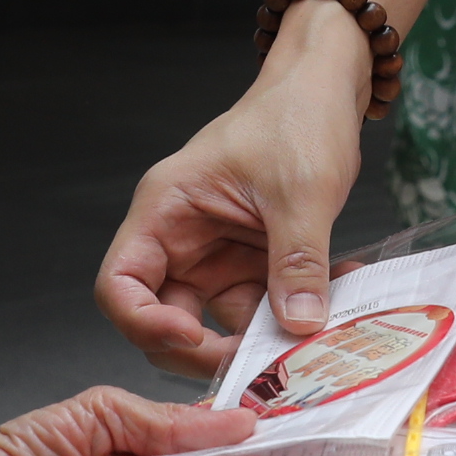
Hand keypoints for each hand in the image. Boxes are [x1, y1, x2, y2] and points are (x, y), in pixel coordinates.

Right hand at [99, 1, 373, 370]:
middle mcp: (181, 239)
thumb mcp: (300, 190)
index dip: (144, 324)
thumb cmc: (296, 115)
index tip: (192, 338)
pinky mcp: (252, 262)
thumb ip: (297, 261)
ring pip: (218, 323)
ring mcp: (216, 254)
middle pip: (165, 318)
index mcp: (166, 211)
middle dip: (207, 351)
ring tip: (311, 337)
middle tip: (256, 367)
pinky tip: (334, 303)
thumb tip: (298, 326)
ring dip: (261, 339)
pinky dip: (294, 314)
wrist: (328, 88)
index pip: (120, 285)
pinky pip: (261, 307)